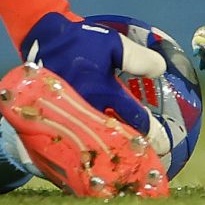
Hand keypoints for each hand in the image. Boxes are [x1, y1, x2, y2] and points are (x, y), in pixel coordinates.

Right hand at [22, 11, 166, 143]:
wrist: (41, 42)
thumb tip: (161, 69)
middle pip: (113, 138)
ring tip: (123, 161)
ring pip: (94, 144)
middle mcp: (86, 110)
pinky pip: (73, 144)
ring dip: (110, 152)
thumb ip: (137, 57)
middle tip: (145, 157)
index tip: (163, 143)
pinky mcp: (53, 123)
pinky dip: (86, 151)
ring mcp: (68, 119)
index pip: (133, 117)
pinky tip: (95, 157)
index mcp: (103, 91)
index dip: (150, 131)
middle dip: (130, 147)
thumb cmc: (80, 43)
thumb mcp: (112, 44)